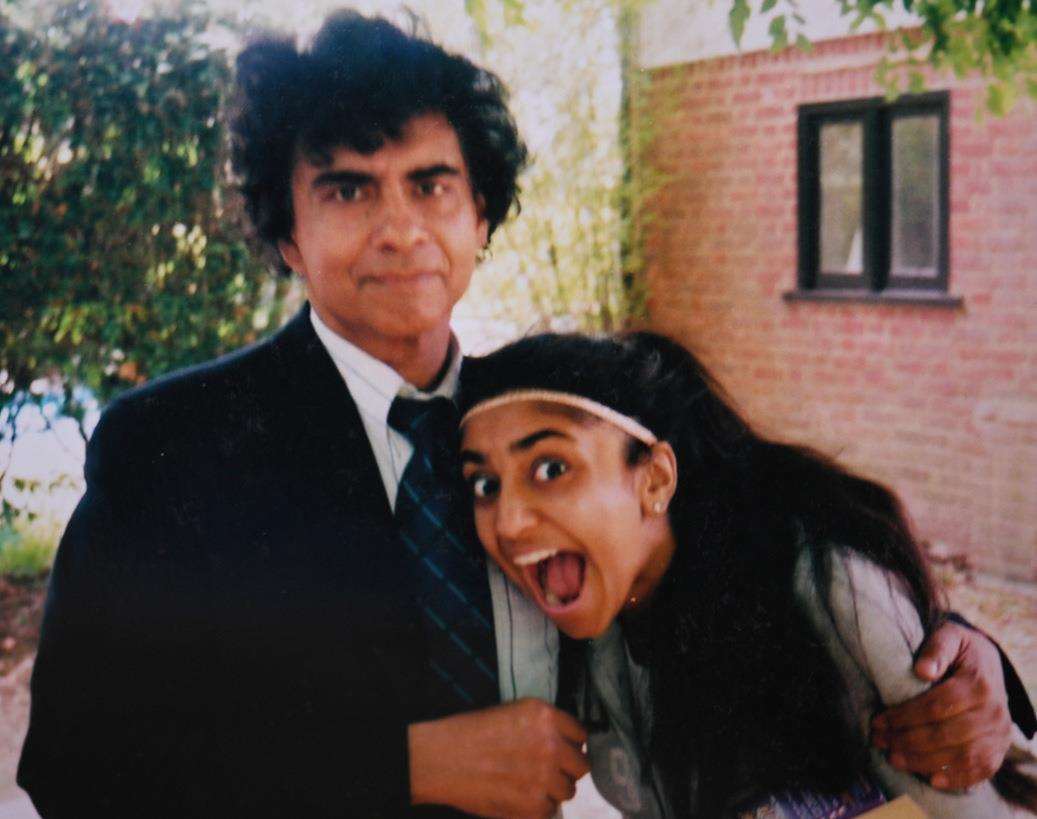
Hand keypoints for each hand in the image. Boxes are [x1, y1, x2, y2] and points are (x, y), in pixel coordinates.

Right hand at [409, 698, 589, 817]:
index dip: (570, 745)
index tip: (562, 752)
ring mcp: (545, 775)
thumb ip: (543, 725)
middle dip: (566, 769)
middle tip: (546, 772)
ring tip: (528, 785)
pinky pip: (550, 810)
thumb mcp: (512, 712)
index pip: (581, 734)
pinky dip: (537, 808)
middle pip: (581, 765)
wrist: (443, 758)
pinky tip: (517, 797)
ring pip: (568, 790)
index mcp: (545, 716)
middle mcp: (551, 744)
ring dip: (552, 790)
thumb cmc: (471, 733)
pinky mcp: (534, 804)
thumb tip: (564, 742)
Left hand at [871, 619, 1011, 790]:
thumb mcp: (950, 636)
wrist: (990, 664)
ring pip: (961, 756)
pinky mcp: (999, 748)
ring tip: (894, 758)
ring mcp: (999, 733)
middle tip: (880, 742)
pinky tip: (931, 780)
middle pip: (946, 734)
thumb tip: (922, 670)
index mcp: (978, 684)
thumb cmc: (961, 650)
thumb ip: (937, 649)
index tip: (878, 721)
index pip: (936, 707)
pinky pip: (981, 769)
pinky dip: (957, 778)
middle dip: (907, 741)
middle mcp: (993, 712)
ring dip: (924, 762)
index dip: (904, 716)